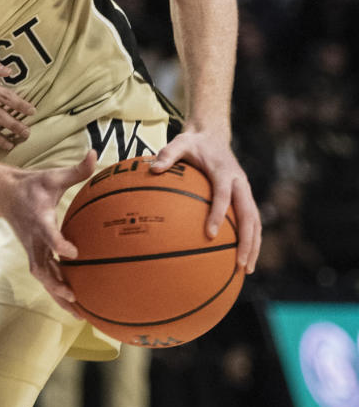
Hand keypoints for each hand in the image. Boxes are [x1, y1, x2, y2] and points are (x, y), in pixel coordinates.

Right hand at [1, 149, 96, 312]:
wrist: (5, 195)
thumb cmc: (33, 185)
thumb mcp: (52, 175)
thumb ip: (76, 170)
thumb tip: (94, 154)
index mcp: (39, 219)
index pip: (47, 234)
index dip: (58, 244)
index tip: (73, 253)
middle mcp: (34, 239)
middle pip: (42, 266)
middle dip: (56, 282)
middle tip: (73, 295)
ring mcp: (32, 249)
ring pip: (43, 277)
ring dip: (57, 295)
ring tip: (78, 313)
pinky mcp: (35, 255)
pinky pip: (46, 277)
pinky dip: (57, 292)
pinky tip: (74, 306)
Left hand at [150, 128, 260, 272]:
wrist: (214, 135)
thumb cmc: (194, 143)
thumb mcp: (180, 142)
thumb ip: (167, 154)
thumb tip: (152, 169)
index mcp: (224, 171)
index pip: (223, 194)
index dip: (217, 214)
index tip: (209, 234)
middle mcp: (240, 182)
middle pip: (248, 215)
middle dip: (246, 241)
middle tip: (240, 264)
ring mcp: (245, 191)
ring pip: (255, 222)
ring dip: (253, 245)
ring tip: (245, 270)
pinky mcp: (246, 197)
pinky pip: (252, 221)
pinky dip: (251, 240)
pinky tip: (243, 258)